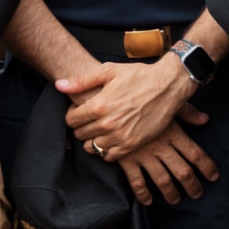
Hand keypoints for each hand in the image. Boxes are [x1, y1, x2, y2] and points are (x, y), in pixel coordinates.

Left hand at [58, 57, 200, 161]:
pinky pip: (109, 157)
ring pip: (92, 148)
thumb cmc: (139, 76)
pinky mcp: (132, 145)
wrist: (168, 86)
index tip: (80, 110)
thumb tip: (59, 86)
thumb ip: (82, 81)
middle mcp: (107, 124)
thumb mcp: (109, 71)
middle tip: (91, 119)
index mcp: (99, 105)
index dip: (72, 115)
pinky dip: (106, 150)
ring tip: (100, 129)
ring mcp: (120, 136)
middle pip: (79, 135)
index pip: (71, 120)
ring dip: (92, 140)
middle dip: (81, 127)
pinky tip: (111, 138)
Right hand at [117, 108, 218, 205]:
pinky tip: (148, 201)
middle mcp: (161, 146)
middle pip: (182, 171)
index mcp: (173, 132)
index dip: (206, 167)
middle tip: (197, 194)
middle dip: (192, 185)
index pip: (195, 154)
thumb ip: (188, 112)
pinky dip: (143, 193)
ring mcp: (143, 155)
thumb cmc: (142, 101)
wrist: (112, 104)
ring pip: (162, 180)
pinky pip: (136, 181)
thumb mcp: (168, 102)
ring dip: (171, 193)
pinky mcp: (127, 160)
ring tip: (176, 200)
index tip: (214, 176)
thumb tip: (205, 120)